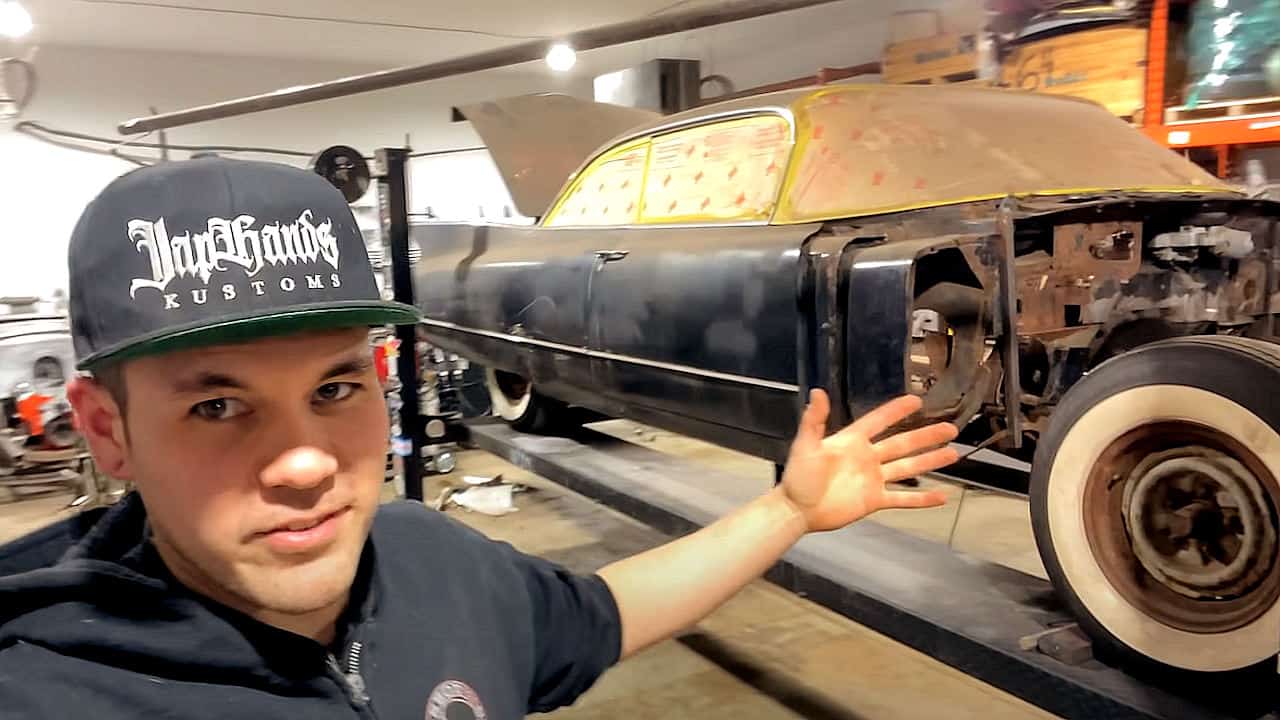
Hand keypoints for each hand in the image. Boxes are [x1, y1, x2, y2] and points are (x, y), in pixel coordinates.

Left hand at [779, 389, 959, 532]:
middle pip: (902, 443)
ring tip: (952, 453)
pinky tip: (941, 497)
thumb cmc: (798, 477)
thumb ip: (814, 420)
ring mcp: (872, 479)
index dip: (896, 411)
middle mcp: (867, 458)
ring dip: (930, 460)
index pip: (878, 421)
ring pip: (908, 467)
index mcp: (852, 441)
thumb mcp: (805, 445)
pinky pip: (902, 499)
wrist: (797, 510)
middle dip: (926, 435)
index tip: (916, 400)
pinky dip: (922, 499)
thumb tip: (818, 392)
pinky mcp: (874, 500)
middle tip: (950, 428)